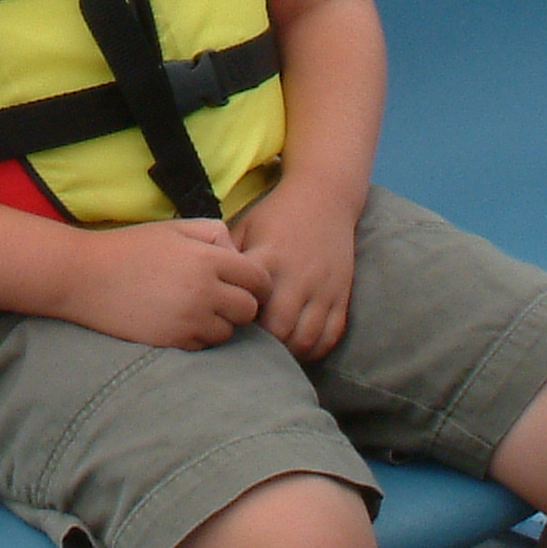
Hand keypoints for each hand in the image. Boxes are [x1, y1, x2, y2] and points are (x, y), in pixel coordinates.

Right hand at [54, 218, 270, 349]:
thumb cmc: (130, 247)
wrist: (85, 275)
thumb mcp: (173, 228)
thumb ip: (212, 233)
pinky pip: (204, 345)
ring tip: (195, 309)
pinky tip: (178, 320)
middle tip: (221, 298)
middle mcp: (205, 290)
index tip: (247, 285)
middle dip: (240, 304)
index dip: (258, 283)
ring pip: (228, 331)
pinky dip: (197, 336)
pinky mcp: (174, 340)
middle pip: (249, 309)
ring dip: (219, 323)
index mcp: (207, 258)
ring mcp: (190, 319)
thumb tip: (236, 253)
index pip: (258, 278)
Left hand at [231, 180, 360, 361]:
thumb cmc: (277, 213)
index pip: (249, 303)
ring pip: (306, 338)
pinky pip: (332, 334)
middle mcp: (297, 276)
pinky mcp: (341, 294)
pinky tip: (301, 348)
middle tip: (251, 347)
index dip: (238, 321)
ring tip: (275, 352)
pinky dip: (316, 349)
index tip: (230, 323)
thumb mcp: (246, 225)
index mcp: (268, 258)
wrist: (324, 195)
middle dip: (263, 344)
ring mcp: (323, 288)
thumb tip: (205, 284)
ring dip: (289, 352)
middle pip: (279, 329)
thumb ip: (228, 255)